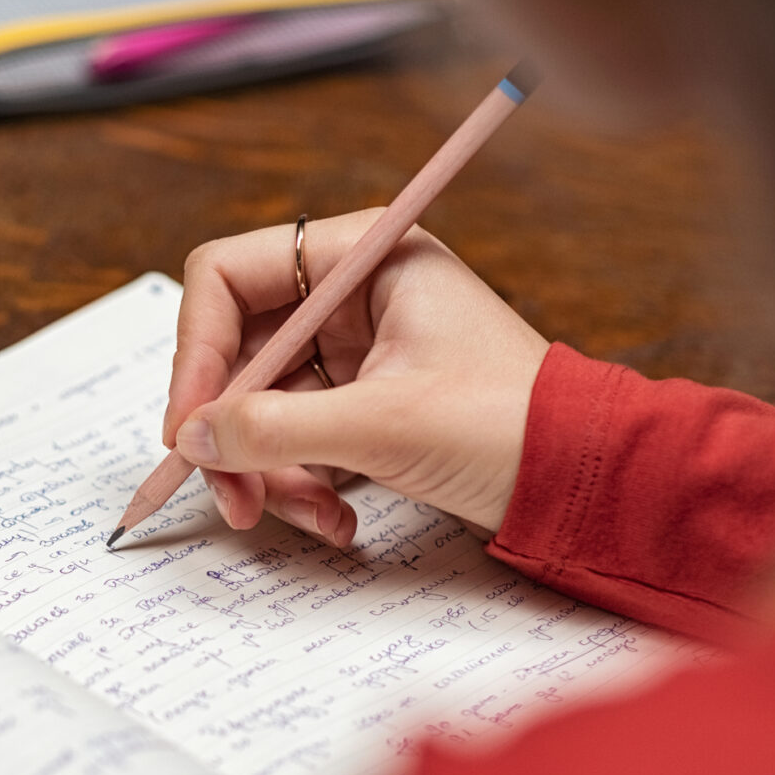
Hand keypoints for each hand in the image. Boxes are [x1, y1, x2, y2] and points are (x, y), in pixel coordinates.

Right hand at [165, 212, 551, 544]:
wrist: (585, 480)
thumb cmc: (508, 426)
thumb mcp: (381, 425)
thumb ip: (274, 428)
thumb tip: (192, 437)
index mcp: (361, 257)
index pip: (228, 279)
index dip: (197, 353)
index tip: (189, 427)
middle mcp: (350, 293)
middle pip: (236, 352)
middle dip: (229, 431)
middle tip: (231, 495)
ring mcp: (354, 351)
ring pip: (259, 405)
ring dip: (265, 470)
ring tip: (302, 516)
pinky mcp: (362, 403)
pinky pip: (294, 439)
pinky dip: (300, 483)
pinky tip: (336, 517)